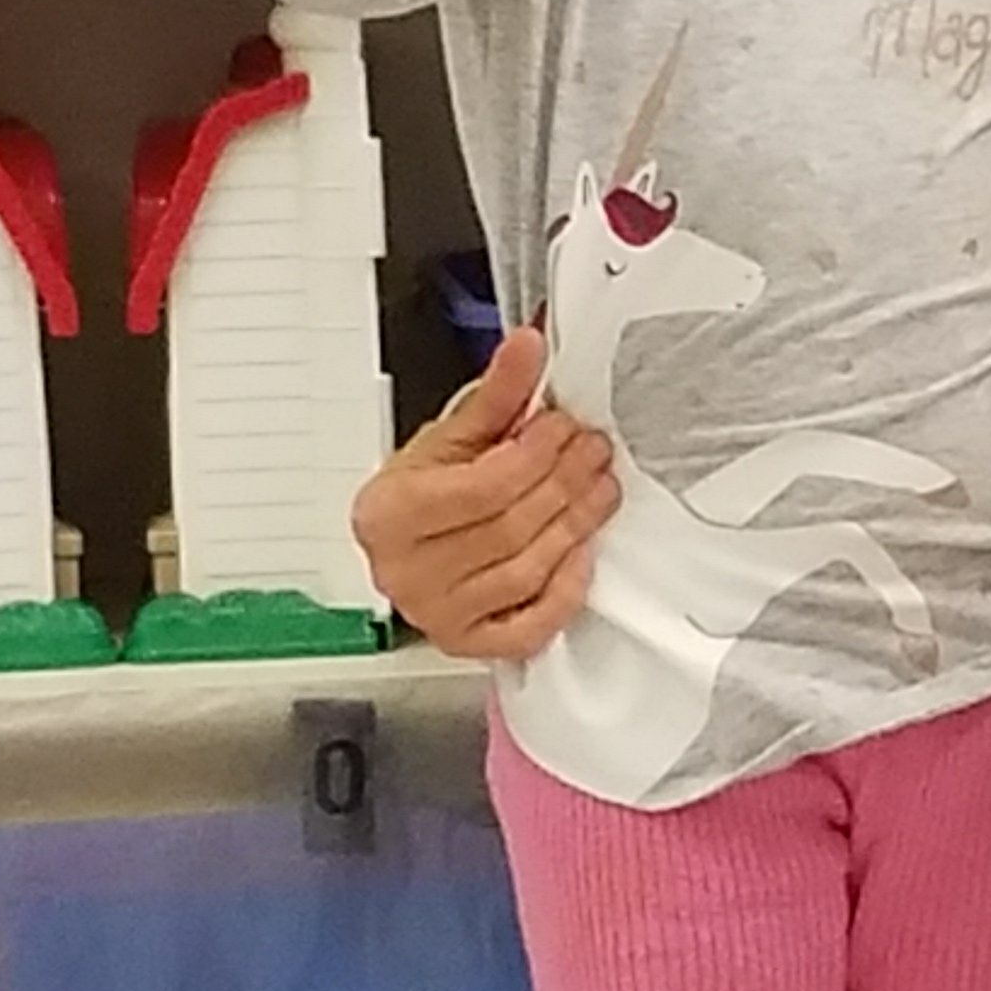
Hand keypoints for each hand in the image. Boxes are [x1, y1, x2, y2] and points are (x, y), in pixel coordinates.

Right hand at [350, 324, 619, 663]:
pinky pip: (530, 626)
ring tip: (601, 487)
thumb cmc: (423, 493)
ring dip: (576, 525)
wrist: (406, 546)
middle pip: (510, 528)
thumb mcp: (450, 439)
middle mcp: (406, 572)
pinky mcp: (470, 645)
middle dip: (564, 483)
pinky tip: (583, 552)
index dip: (534, 454)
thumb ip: (495, 396)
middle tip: (594, 450)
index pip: (481, 487)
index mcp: (389, 515)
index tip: (564, 426)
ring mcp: (438, 615)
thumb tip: (530, 346)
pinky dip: (563, 589)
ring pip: (527, 571)